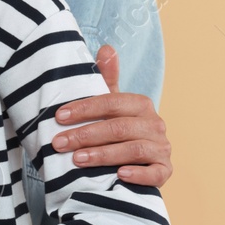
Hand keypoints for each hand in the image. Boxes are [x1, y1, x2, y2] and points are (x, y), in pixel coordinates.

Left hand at [51, 44, 172, 186]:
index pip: (112, 102)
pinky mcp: (165, 172)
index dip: (85, 108)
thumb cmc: (117, 133)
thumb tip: (106, 48)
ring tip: (77, 159)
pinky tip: (119, 175)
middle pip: (119, 128)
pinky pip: (155, 174)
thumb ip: (107, 80)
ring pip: (134, 150)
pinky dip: (138, 174)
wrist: (133, 167)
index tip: (59, 116)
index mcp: (141, 104)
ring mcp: (162, 149)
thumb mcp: (110, 107)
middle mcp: (155, 124)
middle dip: (86, 135)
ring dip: (103, 155)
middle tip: (59, 143)